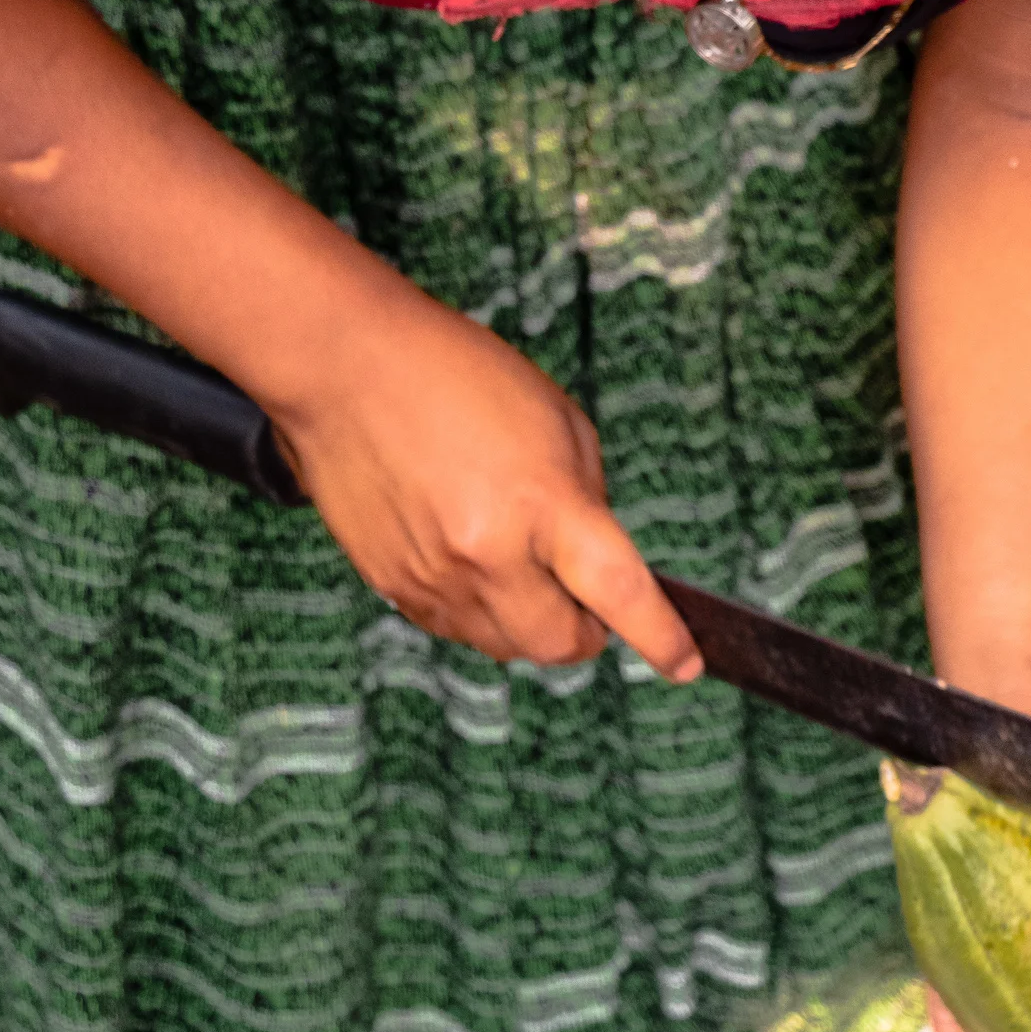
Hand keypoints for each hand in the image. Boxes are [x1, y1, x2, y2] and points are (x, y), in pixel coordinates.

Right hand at [269, 274, 699, 677]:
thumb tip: (593, 559)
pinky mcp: (391, 585)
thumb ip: (586, 497)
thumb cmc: (455, 375)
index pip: (620, 593)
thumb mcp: (557, 418)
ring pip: (502, 646)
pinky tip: (467, 556)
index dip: (661, 638)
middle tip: (582, 595)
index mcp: (543, 503)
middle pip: (557, 644)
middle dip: (584, 632)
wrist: (346, 368)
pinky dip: (476, 612)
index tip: (684, 663)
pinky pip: (452, 630)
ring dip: (526, 622)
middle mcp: (487, 555)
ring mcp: (433, 578)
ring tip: (514, 557)